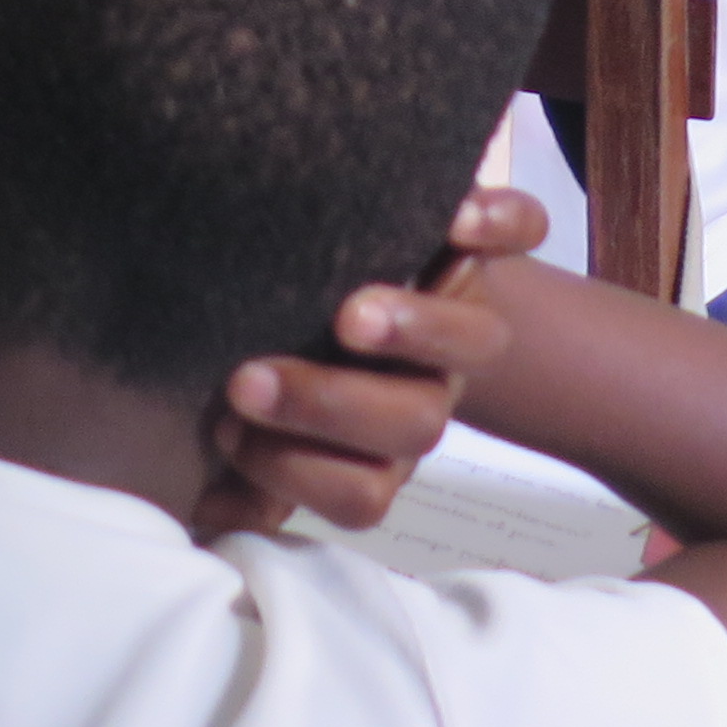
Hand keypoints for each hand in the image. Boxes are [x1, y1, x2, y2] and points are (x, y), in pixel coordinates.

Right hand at [191, 185, 542, 538]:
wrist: (344, 259)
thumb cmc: (278, 347)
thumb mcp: (255, 415)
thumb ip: (238, 467)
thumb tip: (205, 507)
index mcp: (380, 444)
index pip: (361, 493)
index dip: (296, 474)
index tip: (225, 431)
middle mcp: (427, 385)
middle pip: (416, 426)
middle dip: (329, 409)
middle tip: (249, 381)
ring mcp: (460, 313)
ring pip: (479, 343)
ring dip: (417, 332)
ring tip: (350, 316)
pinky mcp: (477, 238)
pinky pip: (520, 228)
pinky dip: (500, 222)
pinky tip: (454, 218)